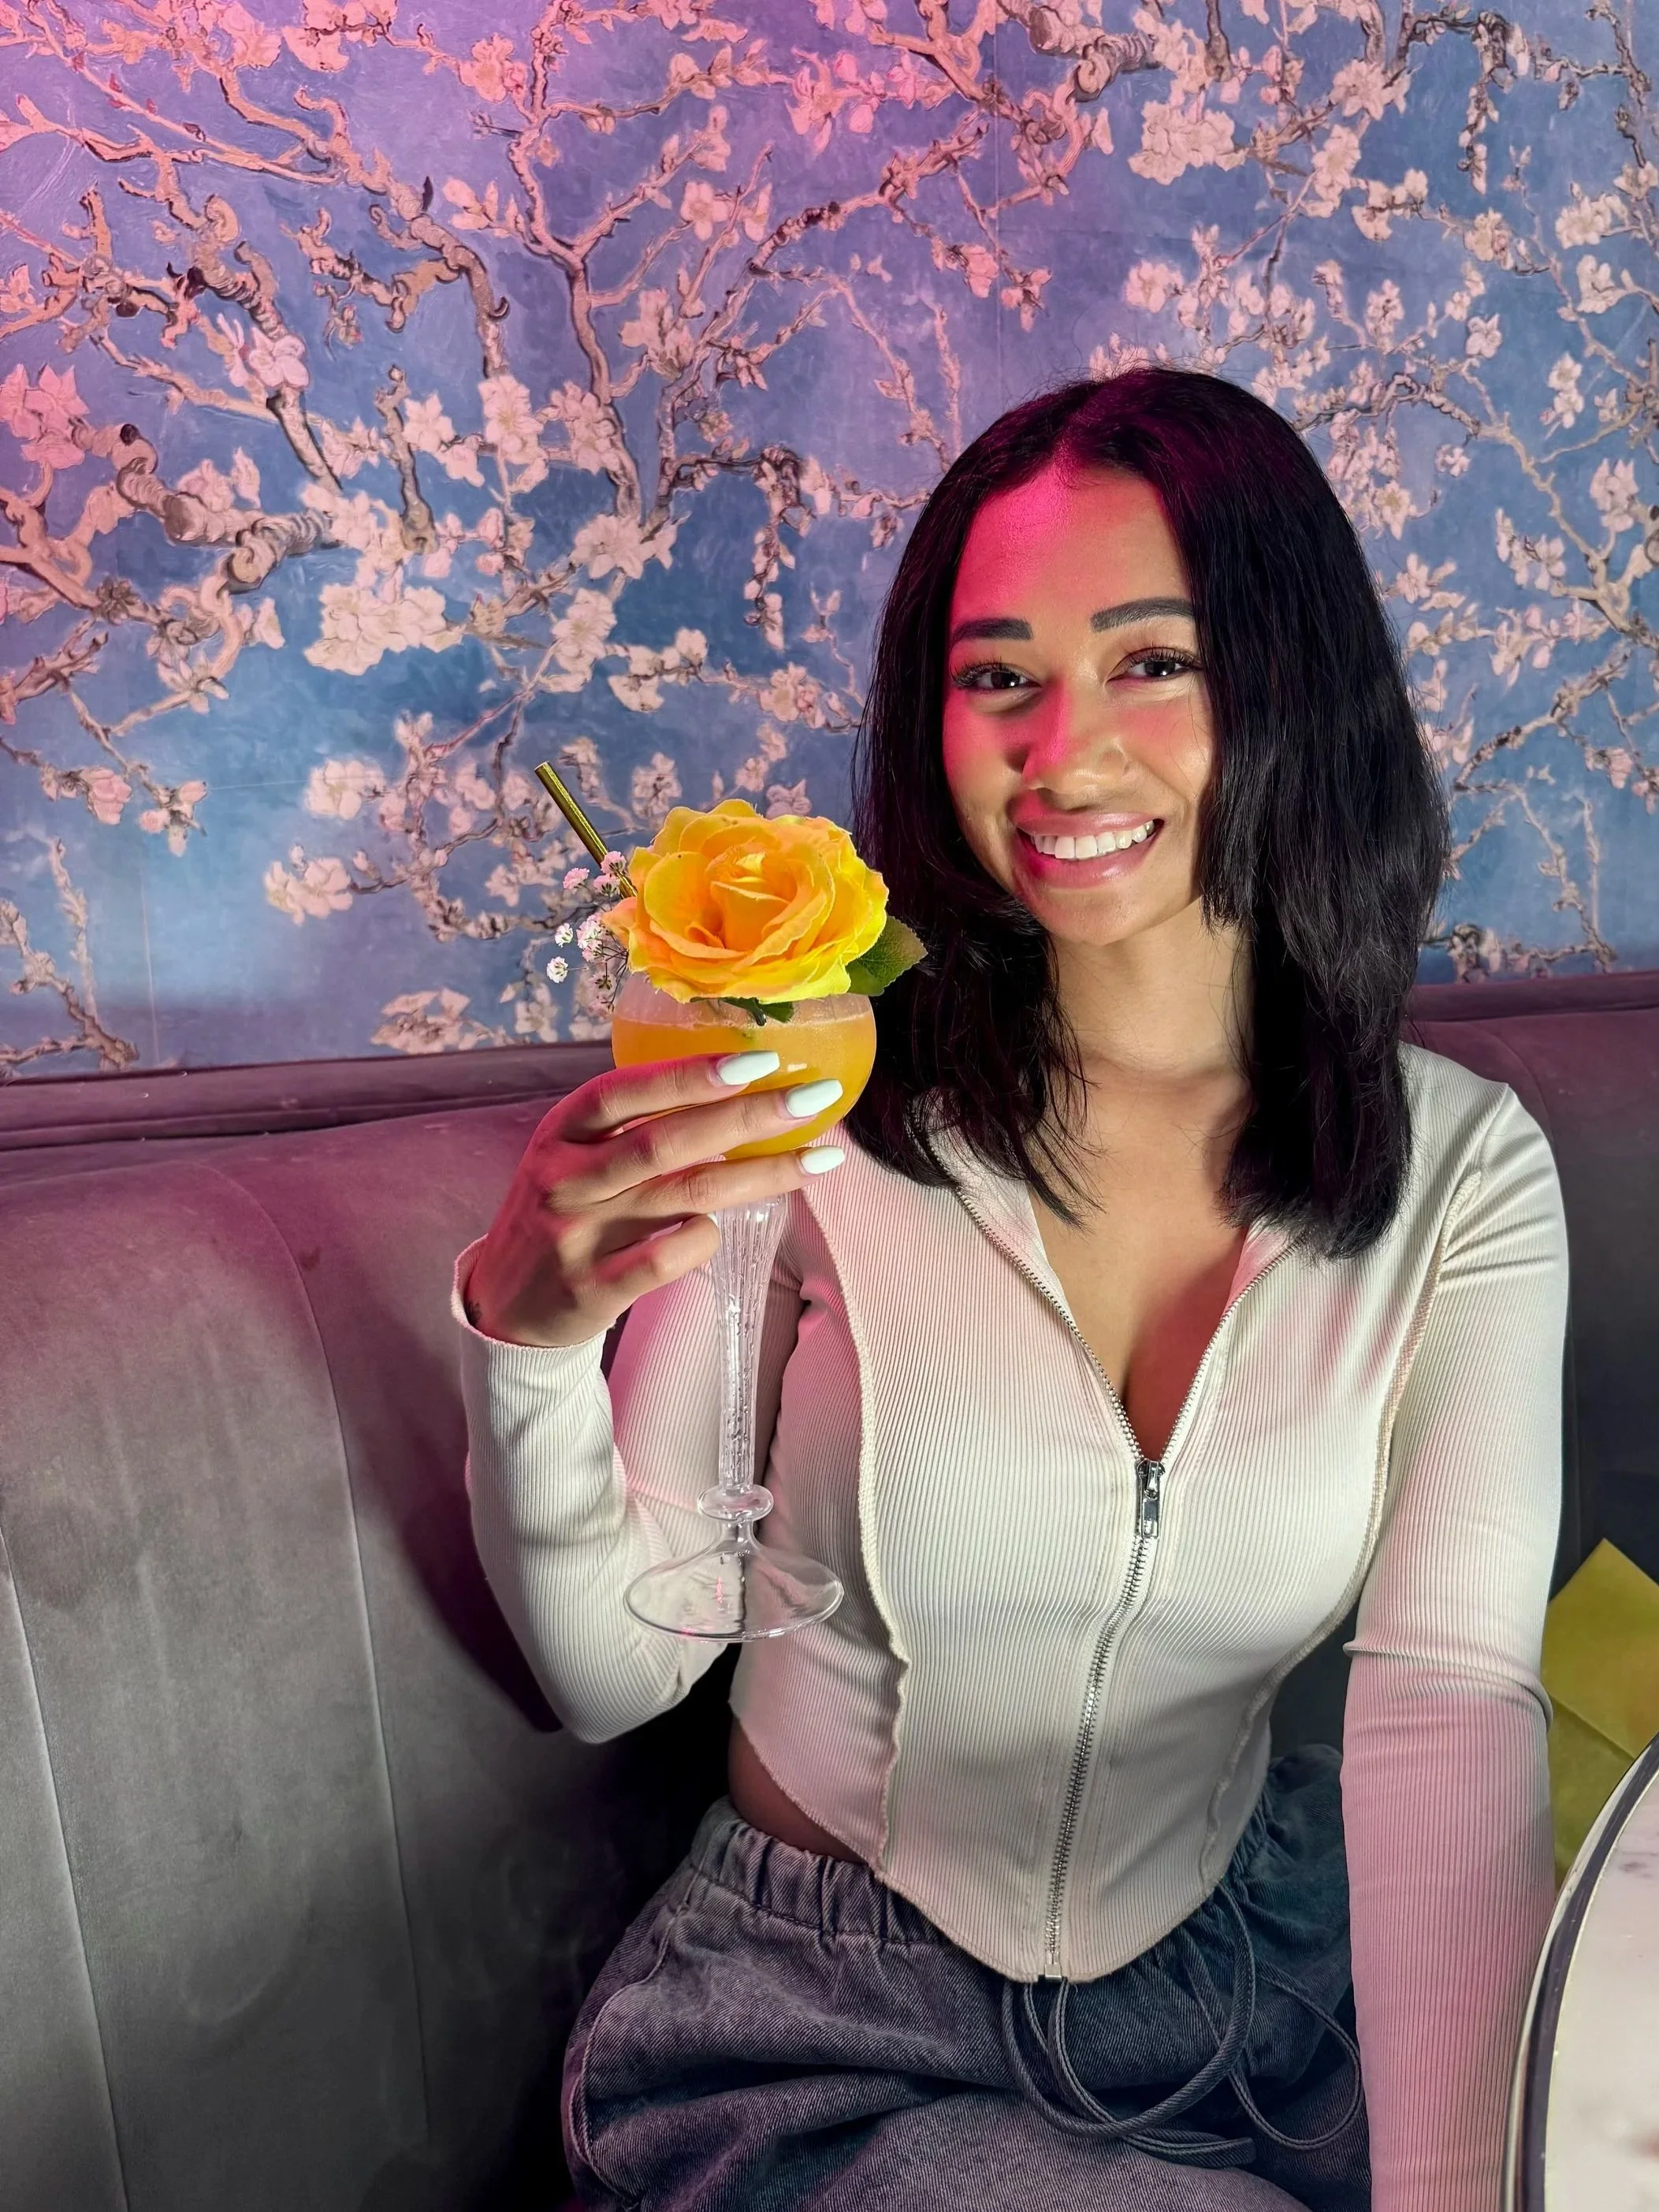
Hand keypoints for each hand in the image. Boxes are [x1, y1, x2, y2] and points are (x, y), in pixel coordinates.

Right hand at [464, 1051, 844, 1347]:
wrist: (506, 1303)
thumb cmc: (562, 1212)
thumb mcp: (575, 1155)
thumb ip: (634, 1126)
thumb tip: (736, 1087)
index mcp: (561, 1132)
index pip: (626, 1091)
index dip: (691, 1074)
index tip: (760, 1059)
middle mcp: (566, 1178)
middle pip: (667, 1142)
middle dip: (748, 1116)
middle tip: (814, 1099)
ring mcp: (578, 1235)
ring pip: (684, 1197)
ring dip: (760, 1175)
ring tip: (818, 1159)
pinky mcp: (594, 1289)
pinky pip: (667, 1259)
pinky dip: (704, 1238)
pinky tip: (717, 1228)